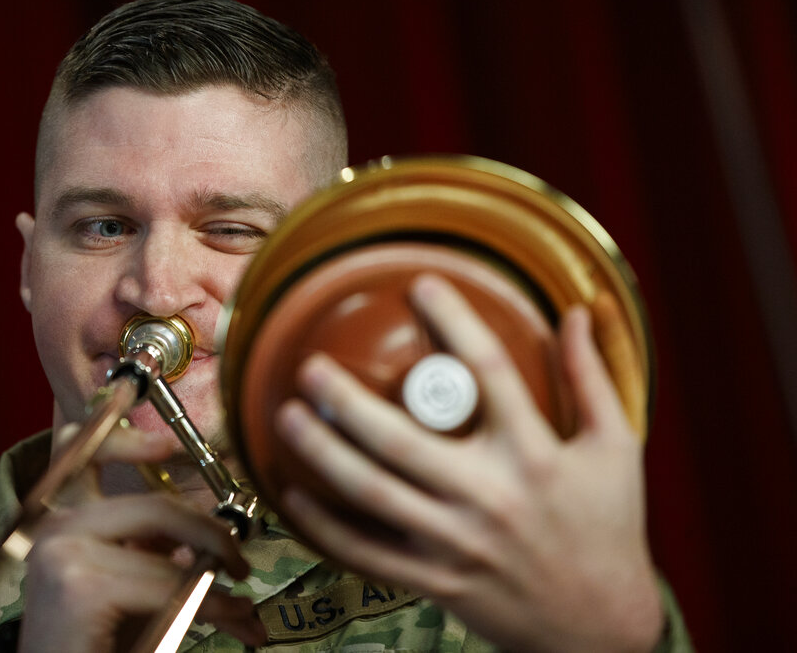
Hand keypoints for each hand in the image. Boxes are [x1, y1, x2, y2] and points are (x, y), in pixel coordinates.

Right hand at [18, 427, 264, 651]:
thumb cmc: (96, 648)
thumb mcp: (131, 591)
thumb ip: (157, 553)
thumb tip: (216, 543)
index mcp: (64, 525)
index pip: (80, 452)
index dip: (125, 440)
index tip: (165, 449)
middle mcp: (54, 529)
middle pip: (153, 504)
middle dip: (211, 533)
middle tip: (240, 563)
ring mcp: (62, 551)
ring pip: (169, 544)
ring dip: (218, 579)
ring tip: (242, 611)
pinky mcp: (80, 583)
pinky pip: (171, 583)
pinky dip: (212, 603)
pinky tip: (228, 619)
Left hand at [275, 274, 662, 652]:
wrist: (601, 629)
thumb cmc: (608, 529)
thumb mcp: (616, 450)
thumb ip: (593, 378)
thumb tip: (579, 314)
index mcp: (537, 455)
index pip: (492, 372)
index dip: (455, 322)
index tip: (421, 285)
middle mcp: (492, 496)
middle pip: (405, 439)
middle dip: (349, 400)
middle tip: (312, 366)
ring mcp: (459, 543)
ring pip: (375, 494)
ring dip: (324, 454)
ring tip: (287, 415)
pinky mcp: (438, 580)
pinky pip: (368, 552)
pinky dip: (326, 525)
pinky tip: (295, 491)